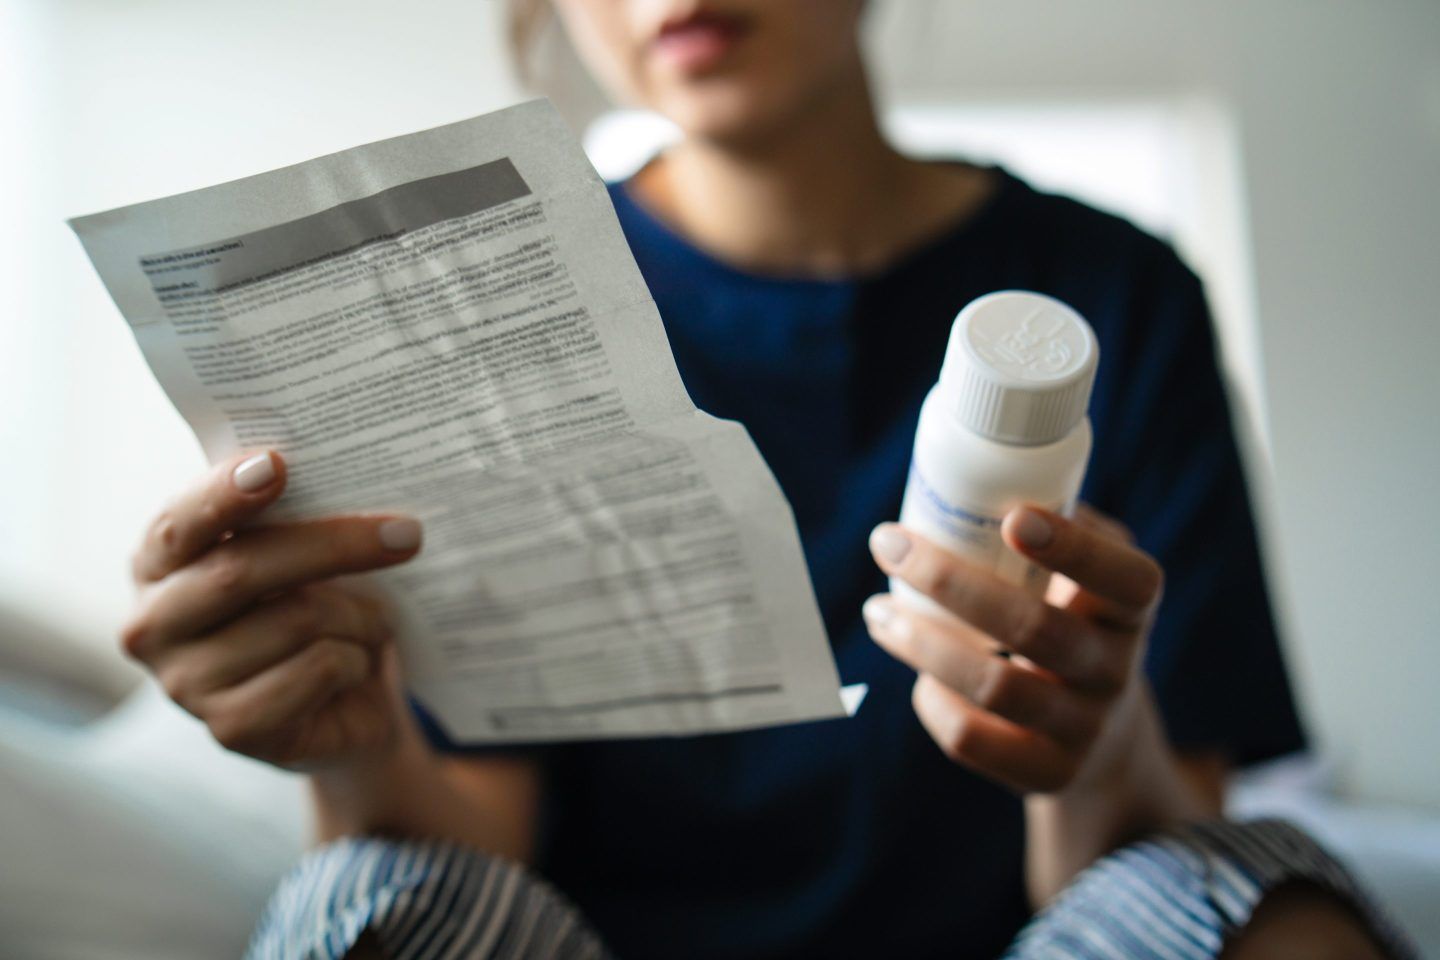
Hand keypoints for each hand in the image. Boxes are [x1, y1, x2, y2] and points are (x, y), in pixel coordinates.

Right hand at [121, 450, 423, 770]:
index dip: (224, 494)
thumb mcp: (297, 554)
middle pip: (243, 570)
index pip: (180, 522)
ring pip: (297, 620)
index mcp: (158, 564)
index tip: (275, 464)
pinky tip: (355, 663)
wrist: (344, 703)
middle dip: (334, 545)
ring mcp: (186, 685)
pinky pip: (319, 668)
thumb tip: (347, 472)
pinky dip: (357, 657)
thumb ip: (293, 515)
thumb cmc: (313, 605)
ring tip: (374, 620)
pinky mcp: (232, 729)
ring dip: (360, 614)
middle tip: (406, 533)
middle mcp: (153, 625)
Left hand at [864, 504, 1163, 793]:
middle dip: (949, 582)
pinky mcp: (1047, 773)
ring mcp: (1084, 729)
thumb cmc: (1078, 625)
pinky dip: (933, 700)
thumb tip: (978, 487)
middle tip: (888, 545)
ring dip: (921, 641)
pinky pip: (972, 738)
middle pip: (1035, 630)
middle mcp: (1116, 671)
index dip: (1075, 550)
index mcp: (1132, 611)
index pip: (1127, 580)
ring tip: (879, 610)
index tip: (1013, 517)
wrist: (1105, 738)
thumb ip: (1056, 529)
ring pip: (995, 686)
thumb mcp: (1089, 579)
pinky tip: (919, 676)